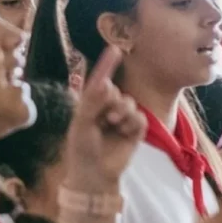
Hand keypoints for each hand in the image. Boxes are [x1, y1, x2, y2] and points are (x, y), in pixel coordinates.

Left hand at [62, 46, 146, 192]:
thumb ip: (93, 101)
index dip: (107, 65)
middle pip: (118, 91)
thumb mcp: (82, 122)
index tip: (115, 49)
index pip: (100, 80)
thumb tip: (107, 82)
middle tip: (105, 118)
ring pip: (130, 103)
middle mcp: (107, 107)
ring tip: (113, 126)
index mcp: (91, 103)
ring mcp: (122, 118)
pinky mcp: (135, 130)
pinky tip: (124, 134)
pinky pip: (140, 117)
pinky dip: (132, 124)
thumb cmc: (81, 148)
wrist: (95, 173)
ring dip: (122, 113)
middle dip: (113, 102)